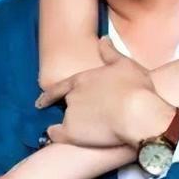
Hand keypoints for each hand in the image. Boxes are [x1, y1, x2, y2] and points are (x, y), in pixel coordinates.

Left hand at [36, 39, 174, 147]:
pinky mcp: (72, 133)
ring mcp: (71, 114)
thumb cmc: (135, 86)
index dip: (49, 95)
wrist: (137, 112)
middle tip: (81, 117)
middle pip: (67, 104)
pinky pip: (57, 136)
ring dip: (70, 124)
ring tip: (82, 131)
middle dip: (72, 110)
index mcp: (83, 79)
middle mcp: (73, 95)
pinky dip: (56, 137)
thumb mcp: (125, 63)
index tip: (40, 101)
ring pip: (64, 121)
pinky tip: (58, 140)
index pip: (60, 87)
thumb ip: (110, 52)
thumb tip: (103, 39)